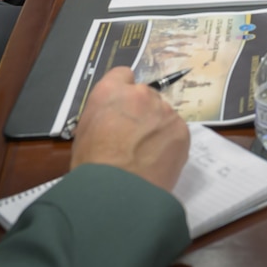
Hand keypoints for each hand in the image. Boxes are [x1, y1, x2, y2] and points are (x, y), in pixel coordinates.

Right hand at [70, 67, 189, 193]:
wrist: (115, 191)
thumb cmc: (91, 165)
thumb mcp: (84, 133)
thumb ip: (103, 115)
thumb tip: (114, 118)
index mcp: (110, 91)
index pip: (123, 75)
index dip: (123, 93)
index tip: (123, 109)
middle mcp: (140, 94)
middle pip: (146, 96)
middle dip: (142, 112)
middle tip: (134, 138)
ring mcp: (164, 111)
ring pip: (163, 114)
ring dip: (157, 127)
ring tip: (146, 155)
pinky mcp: (181, 130)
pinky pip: (175, 131)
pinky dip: (170, 143)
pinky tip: (158, 162)